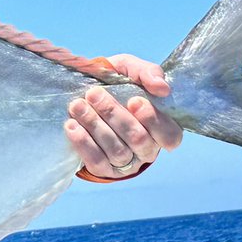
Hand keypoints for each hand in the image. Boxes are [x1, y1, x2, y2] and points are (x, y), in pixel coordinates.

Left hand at [64, 53, 183, 178]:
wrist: (87, 95)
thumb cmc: (117, 84)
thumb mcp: (131, 70)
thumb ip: (148, 73)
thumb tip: (162, 87)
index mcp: (162, 128)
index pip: (169, 135)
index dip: (153, 120)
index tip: (133, 100)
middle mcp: (148, 149)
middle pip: (138, 139)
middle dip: (114, 114)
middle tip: (93, 93)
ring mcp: (127, 163)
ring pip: (116, 151)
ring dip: (95, 125)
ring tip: (77, 105)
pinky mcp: (105, 170)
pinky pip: (97, 162)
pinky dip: (84, 143)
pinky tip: (72, 126)